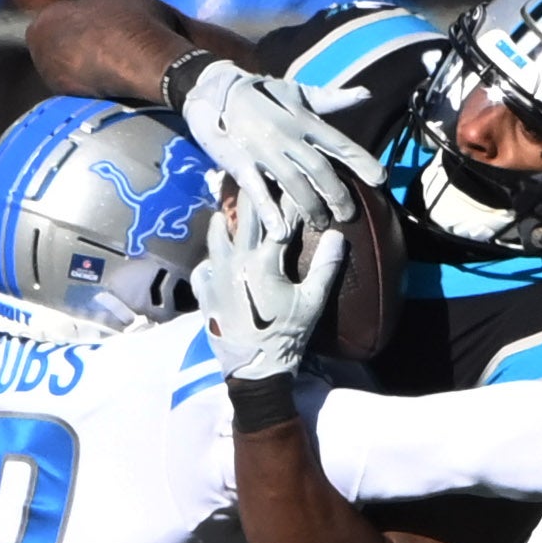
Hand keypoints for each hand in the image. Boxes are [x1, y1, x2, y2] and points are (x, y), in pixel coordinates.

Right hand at [182, 60, 383, 237]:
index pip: (339, 143)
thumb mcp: (299, 92)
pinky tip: (281, 232)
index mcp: (304, 119)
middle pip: (320, 169)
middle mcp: (287, 135)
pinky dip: (269, 211)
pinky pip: (257, 190)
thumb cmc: (264, 95)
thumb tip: (367, 93)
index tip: (381, 179)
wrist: (217, 93)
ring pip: (294, 183)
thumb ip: (333, 99)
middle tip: (350, 215)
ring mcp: (264, 151)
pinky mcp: (241, 163)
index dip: (362, 161)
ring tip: (323, 224)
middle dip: (338, 194)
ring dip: (311, 207)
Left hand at [191, 192, 345, 379]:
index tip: (295, 177)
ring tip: (229, 203)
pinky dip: (211, 252)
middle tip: (257, 172)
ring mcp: (215, 274)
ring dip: (225, 216)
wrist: (253, 370)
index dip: (290, 197)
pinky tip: (217, 251)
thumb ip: (325, 267)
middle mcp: (235, 261)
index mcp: (263, 262)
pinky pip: (203, 262)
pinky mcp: (204, 291)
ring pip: (215, 233)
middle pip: (243, 216)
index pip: (280, 219)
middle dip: (253, 192)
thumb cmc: (286, 336)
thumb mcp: (311, 303)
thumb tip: (338, 235)